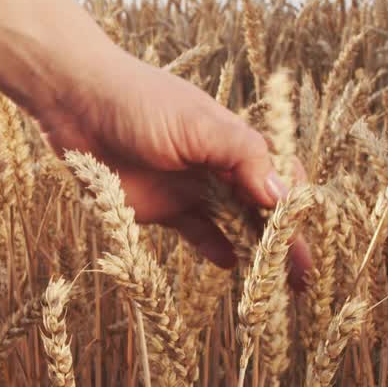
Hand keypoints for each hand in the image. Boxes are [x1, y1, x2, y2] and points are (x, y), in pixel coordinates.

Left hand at [35, 44, 313, 287]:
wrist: (76, 103)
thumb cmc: (141, 101)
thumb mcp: (199, 123)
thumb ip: (242, 156)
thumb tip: (282, 196)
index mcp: (234, 141)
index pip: (280, 178)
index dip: (297, 208)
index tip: (311, 238)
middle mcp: (218, 167)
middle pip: (262, 209)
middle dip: (284, 242)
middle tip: (304, 279)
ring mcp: (190, 188)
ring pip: (233, 225)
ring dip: (255, 252)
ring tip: (274, 285)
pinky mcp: (160, 208)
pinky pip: (196, 232)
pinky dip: (214, 248)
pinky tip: (230, 264)